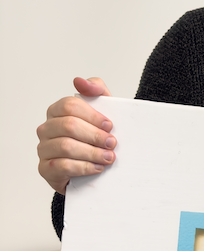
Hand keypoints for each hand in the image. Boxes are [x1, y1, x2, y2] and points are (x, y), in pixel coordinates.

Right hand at [36, 76, 114, 193]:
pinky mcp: (45, 169)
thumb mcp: (102, 111)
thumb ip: (96, 91)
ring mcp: (44, 148)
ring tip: (108, 158)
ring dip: (92, 153)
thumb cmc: (95, 138)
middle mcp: (47, 128)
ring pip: (65, 146)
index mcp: (57, 111)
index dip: (92, 116)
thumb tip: (80, 81)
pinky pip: (61, 166)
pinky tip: (97, 168)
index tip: (110, 125)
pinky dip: (83, 167)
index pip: (70, 106)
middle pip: (68, 126)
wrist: (92, 168)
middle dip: (95, 135)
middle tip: (112, 144)